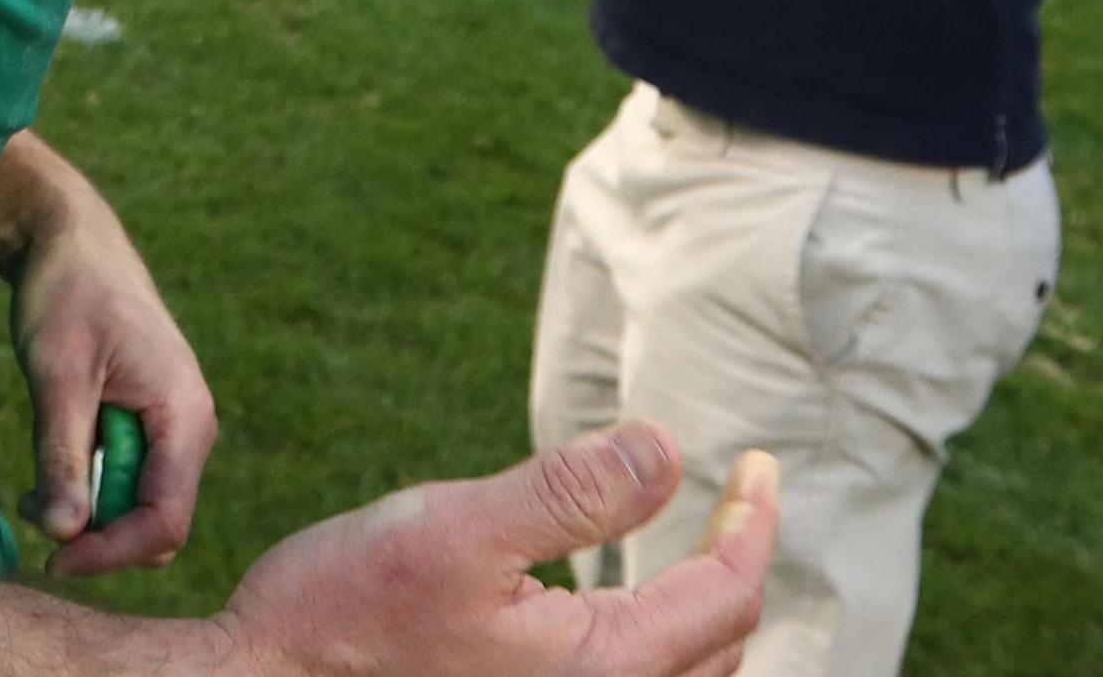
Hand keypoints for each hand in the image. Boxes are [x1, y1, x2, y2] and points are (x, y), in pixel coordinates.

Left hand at [8, 203, 214, 575]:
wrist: (68, 240)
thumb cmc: (66, 295)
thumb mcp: (57, 377)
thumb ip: (62, 457)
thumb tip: (62, 536)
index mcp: (184, 415)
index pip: (165, 521)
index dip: (111, 553)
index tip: (53, 559)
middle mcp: (189, 428)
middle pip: (155, 523)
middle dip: (96, 534)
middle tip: (31, 509)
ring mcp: (172, 426)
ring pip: (138, 505)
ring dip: (87, 509)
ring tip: (32, 488)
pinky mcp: (147, 423)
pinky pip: (127, 478)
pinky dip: (87, 484)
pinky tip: (50, 464)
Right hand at [208, 422, 776, 676]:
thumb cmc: (346, 611)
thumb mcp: (456, 526)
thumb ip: (570, 491)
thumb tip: (667, 448)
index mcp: (599, 664)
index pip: (726, 594)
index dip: (752, 520)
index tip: (756, 463)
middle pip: (719, 643)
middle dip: (737, 563)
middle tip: (735, 494)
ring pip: (679, 676)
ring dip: (703, 611)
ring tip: (694, 547)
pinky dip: (655, 641)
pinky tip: (614, 602)